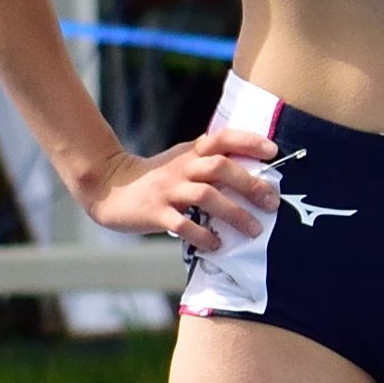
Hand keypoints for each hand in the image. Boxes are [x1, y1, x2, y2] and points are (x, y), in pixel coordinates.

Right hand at [83, 122, 279, 250]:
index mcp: (190, 153)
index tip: (274, 152)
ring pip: (206, 196)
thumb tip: (254, 175)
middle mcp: (181, 168)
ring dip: (234, 214)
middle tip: (271, 203)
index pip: (222, 138)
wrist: (109, 188)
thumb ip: (210, 163)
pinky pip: (182, 224)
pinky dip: (203, 235)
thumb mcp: (182, 161)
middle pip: (219, 167)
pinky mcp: (155, 213)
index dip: (248, 141)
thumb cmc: (157, 178)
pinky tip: (216, 244)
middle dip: (250, 184)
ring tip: (254, 230)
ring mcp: (167, 190)